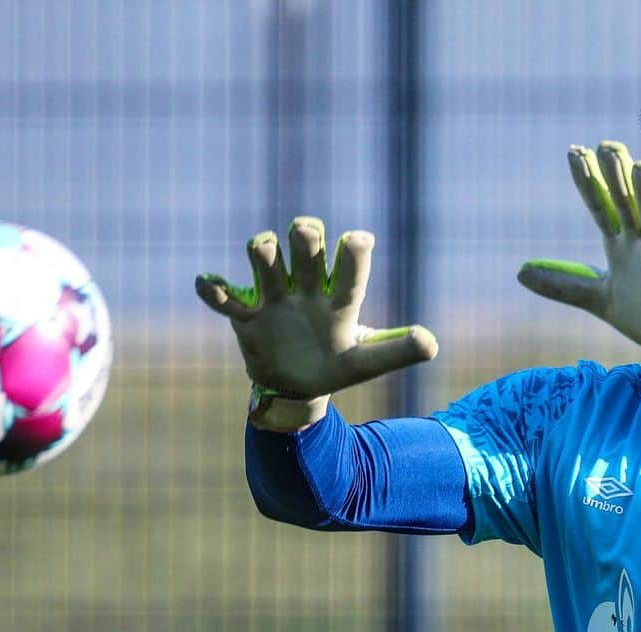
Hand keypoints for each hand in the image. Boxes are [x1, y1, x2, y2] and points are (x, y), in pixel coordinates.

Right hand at [196, 217, 437, 428]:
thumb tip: (432, 343)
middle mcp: (307, 289)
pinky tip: (208, 282)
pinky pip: (225, 299)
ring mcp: (274, 300)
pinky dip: (214, 290)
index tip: (358, 240)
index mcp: (338, 299)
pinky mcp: (247, 318)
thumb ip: (395, 351)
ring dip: (263, 251)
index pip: (349, 269)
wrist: (296, 387)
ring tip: (262, 251)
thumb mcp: (365, 363)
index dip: (353, 252)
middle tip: (306, 236)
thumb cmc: (334, 366)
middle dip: (305, 236)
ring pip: (265, 261)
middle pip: (305, 246)